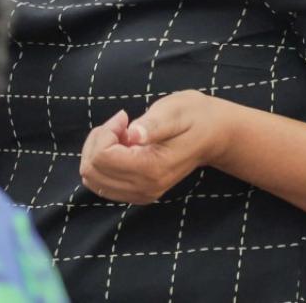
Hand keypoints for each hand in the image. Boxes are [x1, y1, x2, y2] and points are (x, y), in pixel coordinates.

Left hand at [79, 90, 229, 203]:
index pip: (103, 157)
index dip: (105, 132)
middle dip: (98, 141)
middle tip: (122, 124)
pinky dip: (103, 162)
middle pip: (92, 171)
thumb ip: (154, 124)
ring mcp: (141, 194)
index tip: (124, 117)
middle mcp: (145, 188)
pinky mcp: (138, 193)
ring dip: (98, 152)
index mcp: (153, 168)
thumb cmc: (194, 117)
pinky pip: (102, 184)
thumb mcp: (176, 111)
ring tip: (121, 135)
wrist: (213, 136)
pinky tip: (122, 147)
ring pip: (92, 179)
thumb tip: (133, 135)